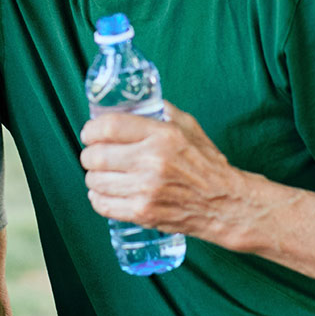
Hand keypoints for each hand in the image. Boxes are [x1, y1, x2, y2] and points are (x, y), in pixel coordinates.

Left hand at [79, 101, 248, 244]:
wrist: (225, 204)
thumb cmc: (206, 164)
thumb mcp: (189, 127)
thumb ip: (162, 111)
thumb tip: (133, 102)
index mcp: (162, 136)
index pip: (108, 127)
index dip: (91, 130)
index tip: (89, 133)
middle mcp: (152, 161)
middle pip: (96, 155)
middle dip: (89, 155)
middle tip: (93, 156)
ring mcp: (146, 190)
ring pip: (95, 181)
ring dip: (93, 177)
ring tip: (101, 175)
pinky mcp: (143, 213)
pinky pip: (102, 204)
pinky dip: (97, 198)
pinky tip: (106, 193)